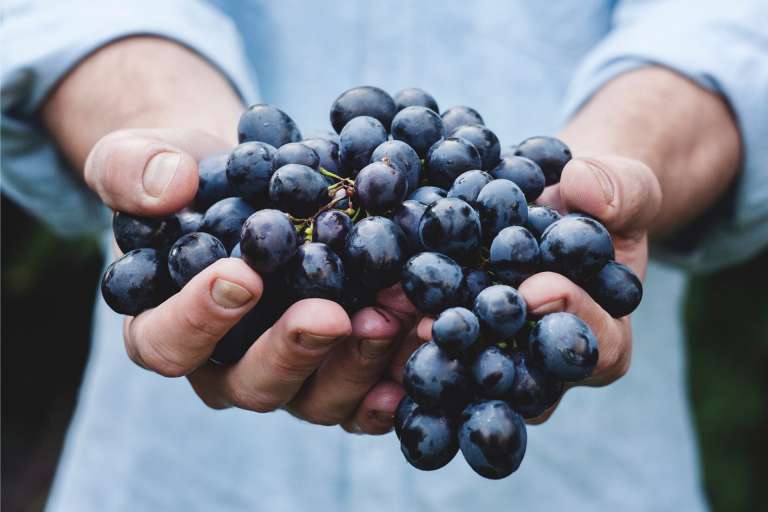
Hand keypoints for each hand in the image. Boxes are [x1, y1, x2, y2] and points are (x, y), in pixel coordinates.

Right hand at [86, 127, 418, 433]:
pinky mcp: (339, 369)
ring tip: (396, 315)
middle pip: (253, 384)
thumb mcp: (142, 157)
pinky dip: (397, 377)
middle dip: (294, 351)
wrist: (252, 184)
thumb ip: (133, 169)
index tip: (242, 276)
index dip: (199, 319)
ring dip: (359, 363)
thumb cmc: (190, 178)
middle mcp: (227, 366)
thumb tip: (168, 187)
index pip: (167, 343)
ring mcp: (289, 374)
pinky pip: (367, 395)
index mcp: (166, 328)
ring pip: (318, 398)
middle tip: (331, 314)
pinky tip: (425, 344)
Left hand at [408, 154, 661, 422]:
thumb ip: (620, 190)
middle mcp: (546, 364)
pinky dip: (400, 331)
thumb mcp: (624, 187)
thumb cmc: (596, 203)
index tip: (538, 287)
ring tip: (396, 320)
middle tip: (444, 325)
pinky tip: (370, 312)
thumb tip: (584, 186)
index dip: (571, 319)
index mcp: (602, 337)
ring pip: (468, 374)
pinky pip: (431, 348)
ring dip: (431, 352)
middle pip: (522, 379)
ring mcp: (498, 358)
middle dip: (484, 350)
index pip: (596, 347)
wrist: (553, 204)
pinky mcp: (455, 342)